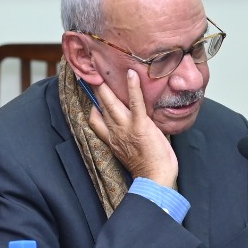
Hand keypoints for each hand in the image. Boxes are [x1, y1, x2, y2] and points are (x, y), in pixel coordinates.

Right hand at [86, 69, 178, 186]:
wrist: (155, 179)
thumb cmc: (149, 169)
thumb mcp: (131, 153)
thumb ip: (127, 139)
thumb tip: (134, 128)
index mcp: (113, 140)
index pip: (95, 120)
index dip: (93, 107)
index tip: (93, 96)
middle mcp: (115, 132)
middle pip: (100, 106)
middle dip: (96, 88)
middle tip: (93, 72)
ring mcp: (126, 128)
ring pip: (111, 102)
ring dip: (107, 84)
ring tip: (105, 68)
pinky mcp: (140, 125)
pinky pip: (135, 103)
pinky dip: (133, 88)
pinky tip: (132, 75)